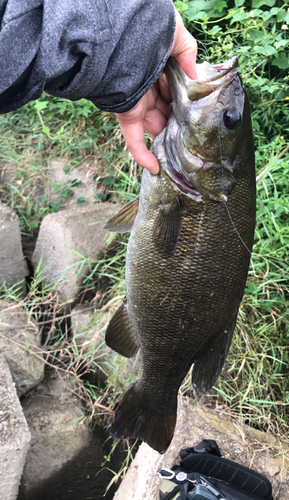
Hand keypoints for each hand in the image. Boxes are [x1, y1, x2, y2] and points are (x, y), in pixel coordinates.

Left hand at [116, 9, 196, 173]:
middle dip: (181, 124)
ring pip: (156, 127)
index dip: (189, 102)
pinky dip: (142, 155)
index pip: (177, 91)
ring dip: (169, 141)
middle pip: (167, 112)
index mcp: (159, 70)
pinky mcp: (127, 115)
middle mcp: (148, 88)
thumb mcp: (175, 35)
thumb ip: (188, 53)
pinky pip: (134, 140)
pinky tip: (155, 169)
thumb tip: (196, 78)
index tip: (203, 113)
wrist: (117, 33)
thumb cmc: (147, 30)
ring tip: (186, 156)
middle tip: (197, 137)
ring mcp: (137, 103)